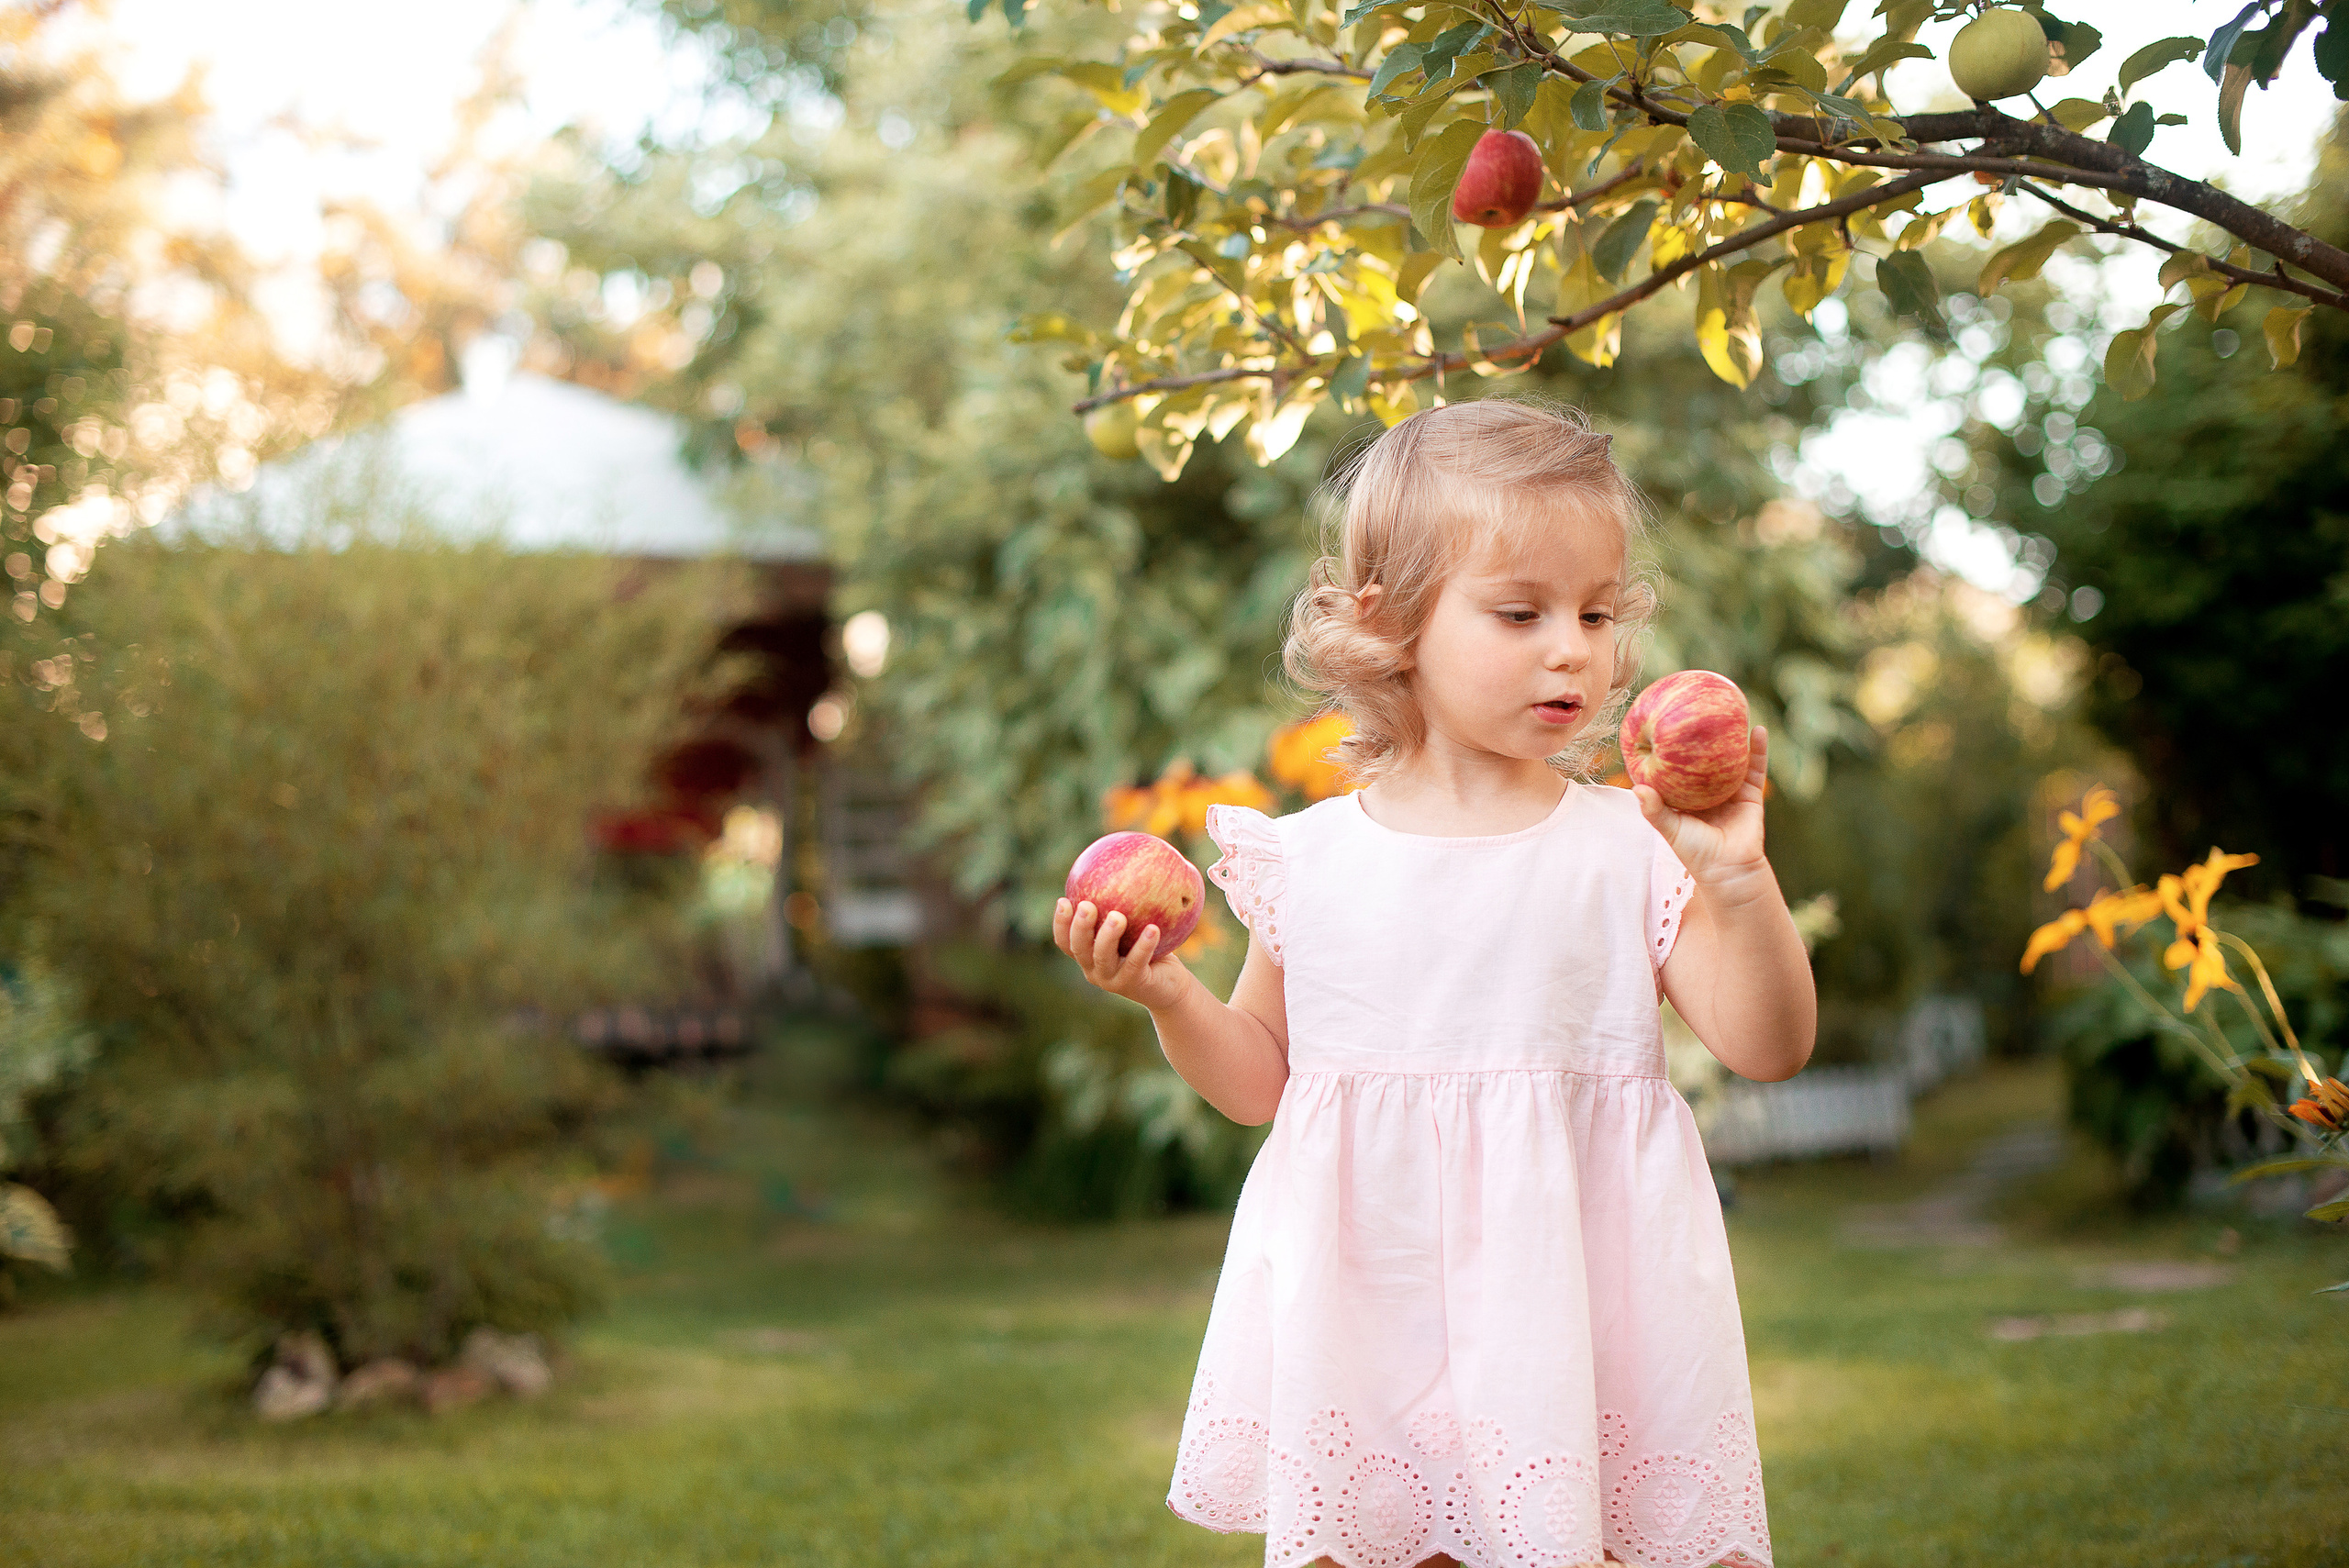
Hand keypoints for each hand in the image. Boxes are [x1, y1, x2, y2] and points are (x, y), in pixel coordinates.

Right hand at [1053, 897, 1192, 1012]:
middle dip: (1079, 927)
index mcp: (1088, 954)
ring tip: (1118, 916)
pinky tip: (1154, 928)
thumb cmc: (1151, 949)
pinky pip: (1136, 962)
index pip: (1065, 941)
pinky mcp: (1133, 984)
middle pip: (1078, 948)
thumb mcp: (1137, 924)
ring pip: (1103, 957)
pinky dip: (1144, 945)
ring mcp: (1112, 980)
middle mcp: (1094, 969)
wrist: (1170, 985)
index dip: (1060, 923)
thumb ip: (1127, 903)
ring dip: (1108, 936)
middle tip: (1087, 905)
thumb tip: (1128, 861)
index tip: (1064, 900)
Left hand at [1631, 723, 1771, 894]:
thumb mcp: (1670, 828)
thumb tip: (1636, 788)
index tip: (1660, 722)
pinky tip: (1758, 729)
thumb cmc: (1695, 852)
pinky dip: (1759, 749)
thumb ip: (1653, 810)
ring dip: (1731, 735)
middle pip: (1702, 756)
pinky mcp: (1750, 794)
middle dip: (1700, 734)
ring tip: (1730, 709)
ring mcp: (1729, 790)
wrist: (1729, 870)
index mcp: (1684, 796)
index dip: (1666, 747)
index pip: (1673, 766)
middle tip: (1696, 706)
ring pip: (1730, 757)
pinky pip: (1755, 767)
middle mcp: (1706, 790)